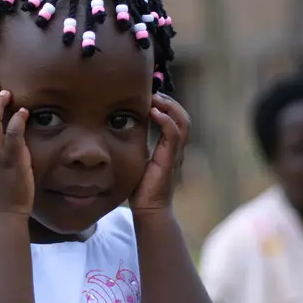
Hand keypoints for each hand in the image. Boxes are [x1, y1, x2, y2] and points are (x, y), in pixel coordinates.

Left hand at [129, 93, 189, 213]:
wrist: (149, 210)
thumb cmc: (141, 188)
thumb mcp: (138, 160)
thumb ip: (136, 145)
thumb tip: (119, 128)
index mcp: (170, 148)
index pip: (176, 119)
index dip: (167, 105)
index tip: (150, 96)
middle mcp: (176, 149)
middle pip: (183, 117)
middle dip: (169, 101)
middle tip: (153, 93)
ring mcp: (175, 153)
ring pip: (182, 122)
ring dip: (169, 107)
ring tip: (155, 98)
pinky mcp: (170, 159)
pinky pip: (174, 134)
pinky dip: (166, 120)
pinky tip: (153, 113)